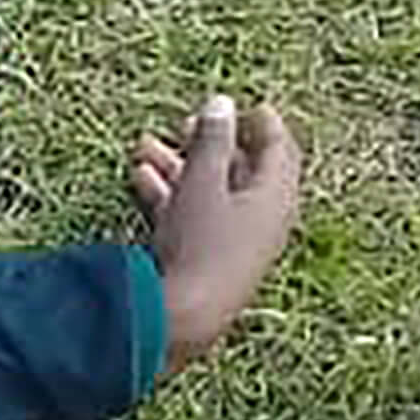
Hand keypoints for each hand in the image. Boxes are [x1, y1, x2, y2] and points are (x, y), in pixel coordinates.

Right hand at [129, 93, 302, 372]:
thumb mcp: (203, 182)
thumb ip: (211, 140)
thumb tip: (220, 103)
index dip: (262, 123)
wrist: (184, 315)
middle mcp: (261, 218)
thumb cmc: (202, 245)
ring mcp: (235, 240)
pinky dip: (171, 194)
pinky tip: (141, 178)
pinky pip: (194, 215)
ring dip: (180, 167)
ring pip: (211, 193)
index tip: (248, 105)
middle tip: (186, 123)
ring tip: (145, 146)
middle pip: (241, 170)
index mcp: (275, 196)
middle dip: (209, 144)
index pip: (279, 149)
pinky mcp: (209, 257)